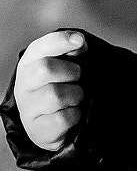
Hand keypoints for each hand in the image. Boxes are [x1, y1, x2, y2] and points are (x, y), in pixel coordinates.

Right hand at [13, 30, 85, 150]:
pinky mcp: (37, 129)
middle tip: (77, 78)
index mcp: (29, 64)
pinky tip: (71, 114)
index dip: (60, 41)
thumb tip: (79, 41)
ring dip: (75, 95)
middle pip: (45, 69)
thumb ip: (71, 51)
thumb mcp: (64, 67)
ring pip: (55, 95)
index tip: (79, 40)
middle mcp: (23, 85)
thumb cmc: (60, 90)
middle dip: (71, 72)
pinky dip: (74, 115)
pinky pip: (62, 118)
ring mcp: (27, 108)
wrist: (52, 126)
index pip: (40, 47)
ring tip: (74, 98)